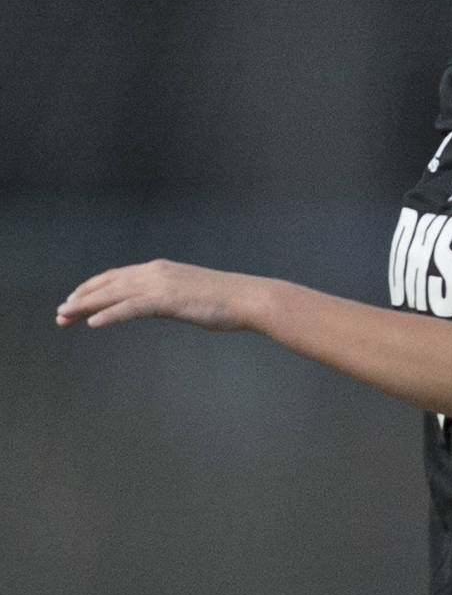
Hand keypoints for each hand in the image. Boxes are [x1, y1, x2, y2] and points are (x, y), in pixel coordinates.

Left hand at [56, 260, 261, 332]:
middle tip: (60, 314)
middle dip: (81, 299)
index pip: (117, 277)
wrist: (249, 298)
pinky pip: (131, 307)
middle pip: (108, 284)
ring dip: (85, 306)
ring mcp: (161, 284)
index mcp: (161, 269)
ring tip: (64, 317)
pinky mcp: (168, 299)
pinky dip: (109, 315)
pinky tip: (92, 324)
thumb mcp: (190, 294)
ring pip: (113, 294)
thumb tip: (159, 305)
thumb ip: (169, 296)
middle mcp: (156, 272)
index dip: (93, 289)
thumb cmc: (226, 300)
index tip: (75, 301)